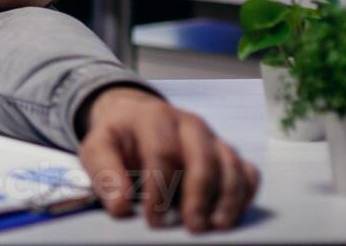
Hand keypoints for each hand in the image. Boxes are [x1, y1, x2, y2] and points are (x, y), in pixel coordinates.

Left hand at [78, 86, 259, 232]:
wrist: (134, 118)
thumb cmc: (119, 139)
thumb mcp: (98, 148)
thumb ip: (105, 174)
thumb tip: (120, 206)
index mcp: (154, 117)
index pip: (163, 153)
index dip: (160, 189)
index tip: (153, 219)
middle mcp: (189, 124)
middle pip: (203, 158)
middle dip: (199, 195)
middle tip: (193, 227)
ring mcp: (212, 138)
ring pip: (230, 164)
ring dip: (228, 197)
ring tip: (218, 225)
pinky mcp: (226, 153)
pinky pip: (247, 171)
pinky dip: (245, 193)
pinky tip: (233, 214)